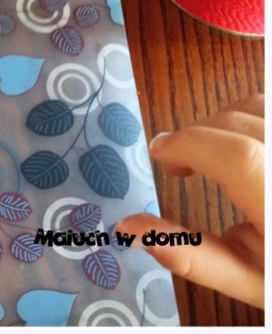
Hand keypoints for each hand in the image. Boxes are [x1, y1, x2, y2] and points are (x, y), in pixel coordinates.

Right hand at [118, 95, 263, 308]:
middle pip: (240, 123)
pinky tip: (243, 139)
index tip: (159, 153)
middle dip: (196, 134)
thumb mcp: (251, 282)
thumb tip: (129, 226)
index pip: (236, 158)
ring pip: (259, 105)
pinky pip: (270, 107)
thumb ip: (191, 255)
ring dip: (223, 120)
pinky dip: (249, 114)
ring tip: (210, 149)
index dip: (187, 144)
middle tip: (179, 162)